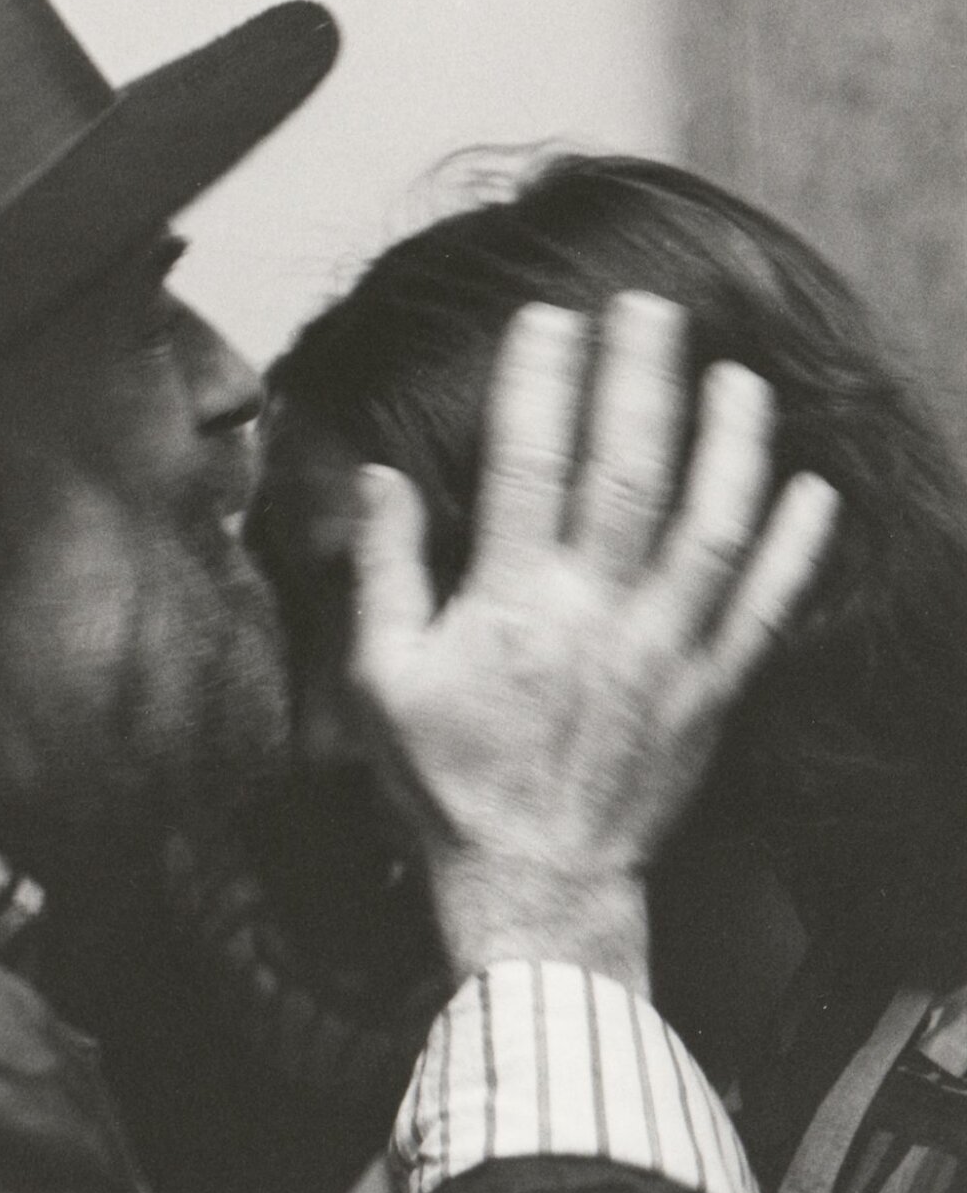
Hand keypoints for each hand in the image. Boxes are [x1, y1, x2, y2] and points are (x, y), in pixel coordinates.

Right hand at [346, 292, 839, 990]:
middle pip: (629, 470)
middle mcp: (595, 613)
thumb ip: (384, 574)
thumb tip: (382, 477)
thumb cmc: (445, 784)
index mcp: (509, 603)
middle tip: (651, 306)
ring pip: (711, 525)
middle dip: (641, 377)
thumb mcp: (379, 681)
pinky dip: (795, 548)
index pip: (527, 463)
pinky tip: (812, 489)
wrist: (533, 886)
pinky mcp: (711, 692)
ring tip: (736, 377)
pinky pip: (765, 609)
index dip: (539, 380)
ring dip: (730, 442)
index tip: (549, 318)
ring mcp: (664, 651)